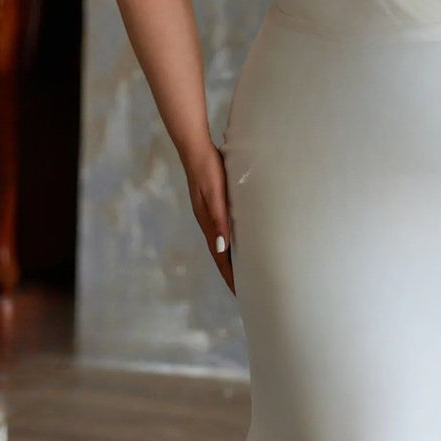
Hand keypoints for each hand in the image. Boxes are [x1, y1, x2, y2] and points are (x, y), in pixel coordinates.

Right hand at [185, 138, 235, 297]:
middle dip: (230, 271)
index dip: (229, 274)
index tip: (239, 292)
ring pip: (220, 242)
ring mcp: (208, 212)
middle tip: (245, 288)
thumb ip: (218, 219)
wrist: (195, 149)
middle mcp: (207, 220)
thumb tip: (222, 247)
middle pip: (219, 253)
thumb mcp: (215, 194)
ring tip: (242, 270)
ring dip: (229, 257)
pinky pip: (221, 229)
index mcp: (208, 222)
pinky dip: (229, 241)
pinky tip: (236, 239)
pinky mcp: (212, 203)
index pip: (220, 255)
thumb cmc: (208, 170)